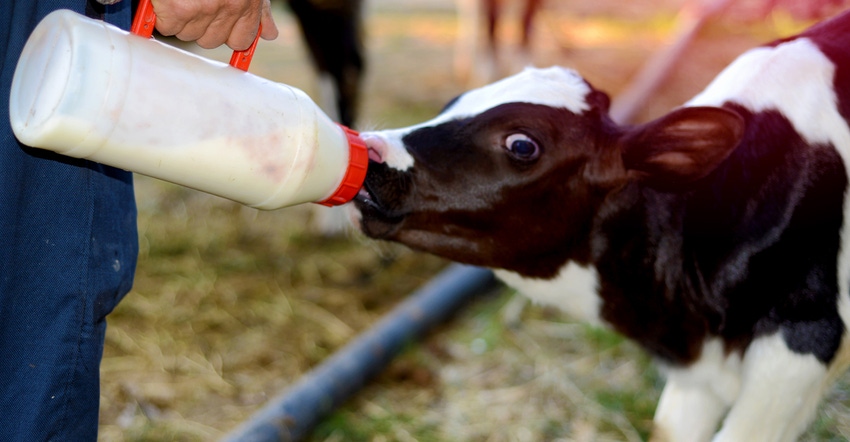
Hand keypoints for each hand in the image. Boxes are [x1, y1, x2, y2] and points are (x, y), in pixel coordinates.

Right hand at [151, 0, 278, 49]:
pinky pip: (168, 27)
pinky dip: (162, 15)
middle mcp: (230, 8)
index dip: (226, 33)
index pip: (240, 41)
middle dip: (199, 25)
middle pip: (210, 41)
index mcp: (247, 4)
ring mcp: (204, 9)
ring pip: (187, 35)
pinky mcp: (179, 9)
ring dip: (180, 20)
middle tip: (193, 1)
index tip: (215, 24)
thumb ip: (259, 10)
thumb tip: (269, 34)